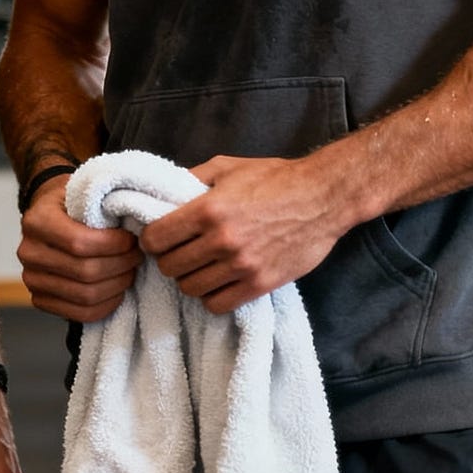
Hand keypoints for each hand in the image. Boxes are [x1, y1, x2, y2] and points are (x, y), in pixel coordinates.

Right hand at [16, 177, 142, 320]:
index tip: (132, 240)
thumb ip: (102, 204)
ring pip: (84, 295)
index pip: (79, 242)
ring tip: (129, 271)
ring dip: (116, 286)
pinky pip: (79, 313)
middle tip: (137, 256)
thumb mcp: (84, 191)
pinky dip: (105, 305)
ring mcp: (31, 279)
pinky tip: (118, 291)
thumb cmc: (72, 203)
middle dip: (120, 265)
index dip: (113, 245)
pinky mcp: (40, 299)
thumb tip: (135, 223)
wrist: (49, 215)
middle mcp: (28, 252)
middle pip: (84, 272)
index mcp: (36, 221)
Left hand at [140, 153, 346, 312]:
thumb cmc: (274, 178)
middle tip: (178, 251)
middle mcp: (221, 241)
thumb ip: (192, 180)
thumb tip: (163, 195)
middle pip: (170, 267)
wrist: (322, 198)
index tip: (157, 237)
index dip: (150, 239)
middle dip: (168, 258)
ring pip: (190, 288)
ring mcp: (241, 266)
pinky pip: (217, 304)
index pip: (156, 238)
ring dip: (189, 278)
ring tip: (198, 266)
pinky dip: (211, 296)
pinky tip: (217, 280)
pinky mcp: (259, 285)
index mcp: (208, 210)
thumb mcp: (227, 167)